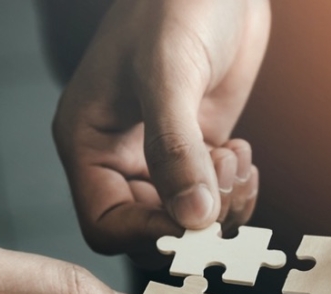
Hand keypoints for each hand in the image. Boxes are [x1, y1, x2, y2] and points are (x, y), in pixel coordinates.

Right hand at [53, 0, 268, 263]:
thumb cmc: (173, 3)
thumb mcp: (167, 73)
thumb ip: (175, 149)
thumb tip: (194, 219)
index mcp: (89, 144)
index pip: (106, 224)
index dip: (149, 234)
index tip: (193, 220)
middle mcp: (120, 158)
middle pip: (151, 229)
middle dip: (193, 219)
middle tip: (222, 179)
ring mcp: (160, 157)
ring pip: (187, 220)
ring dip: (221, 206)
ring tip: (234, 158)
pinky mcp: (197, 150)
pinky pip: (214, 198)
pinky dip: (235, 191)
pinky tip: (241, 155)